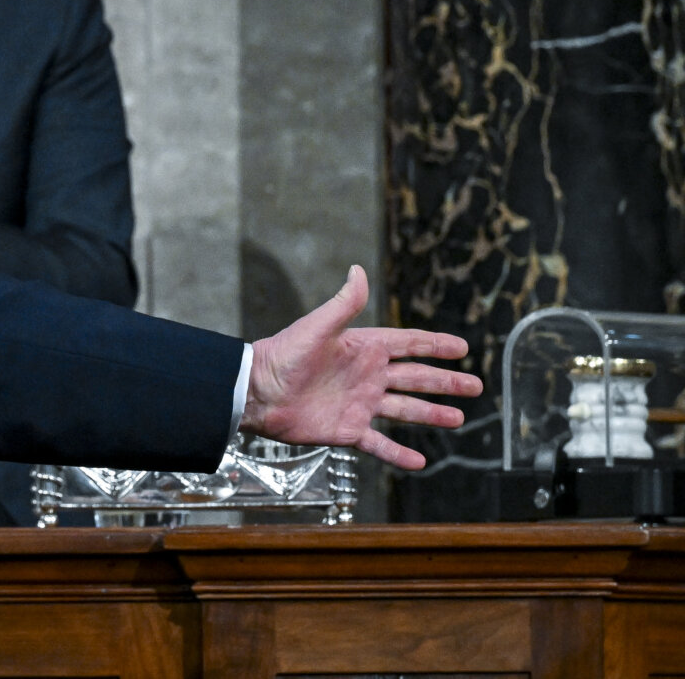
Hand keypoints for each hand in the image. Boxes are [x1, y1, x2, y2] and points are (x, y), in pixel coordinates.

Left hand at [239, 266, 482, 469]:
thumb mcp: (317, 327)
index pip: (408, 344)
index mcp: (362, 349)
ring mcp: (360, 404)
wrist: (256, 393)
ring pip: (405, 410)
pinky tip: (420, 462)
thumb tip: (358, 269)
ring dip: (431, 414)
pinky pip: (380, 444)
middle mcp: (366, 376)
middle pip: (416, 378)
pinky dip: (399, 454)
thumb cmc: (283, 356)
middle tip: (476, 386)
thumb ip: (343, 303)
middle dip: (446, 382)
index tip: (463, 347)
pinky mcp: (348, 430)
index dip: (435, 346)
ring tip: (458, 418)